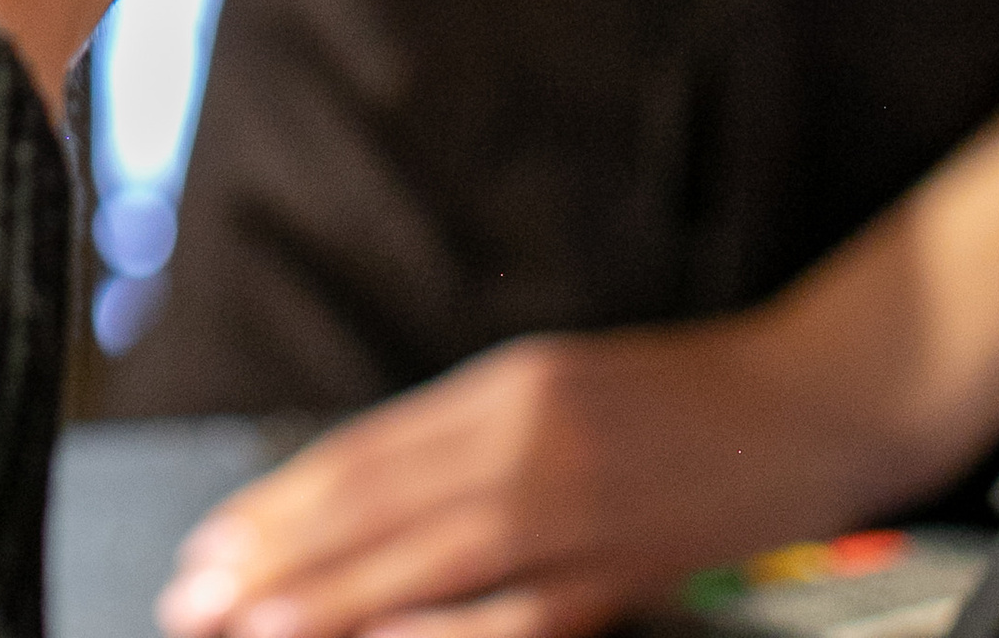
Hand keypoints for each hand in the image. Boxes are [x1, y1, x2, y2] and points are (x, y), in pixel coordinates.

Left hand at [153, 317, 891, 637]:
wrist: (802, 404)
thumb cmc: (670, 398)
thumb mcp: (551, 388)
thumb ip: (460, 439)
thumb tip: (351, 499)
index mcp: (507, 386)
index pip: (364, 452)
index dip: (278, 502)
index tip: (210, 542)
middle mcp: (530, 438)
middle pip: (379, 505)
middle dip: (277, 558)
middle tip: (195, 596)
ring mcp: (579, 509)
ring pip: (431, 563)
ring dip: (334, 601)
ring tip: (252, 627)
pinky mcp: (624, 573)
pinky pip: (521, 617)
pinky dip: (445, 636)